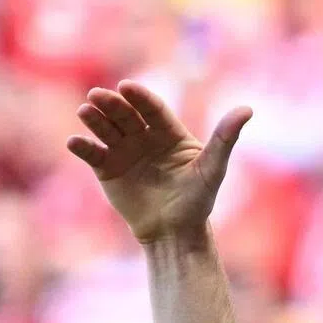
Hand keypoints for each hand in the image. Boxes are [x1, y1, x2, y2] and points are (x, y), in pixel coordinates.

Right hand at [67, 81, 252, 243]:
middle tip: (97, 96)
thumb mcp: (212, 169)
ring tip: (85, 111)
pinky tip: (74, 142)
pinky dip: (83, 147)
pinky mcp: (107, 168)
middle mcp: (144, 137)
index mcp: (168, 132)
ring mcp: (123, 151)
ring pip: (106, 129)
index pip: (152, 109)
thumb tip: (248, 109)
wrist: (174, 234)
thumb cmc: (196, 202)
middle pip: (125, 115)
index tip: (127, 88)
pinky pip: (93, 154)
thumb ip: (225, 138)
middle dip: (111, 104)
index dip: (139, 97)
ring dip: (94, 119)